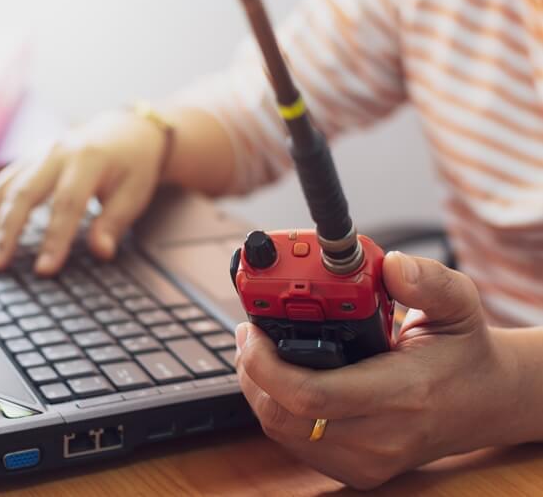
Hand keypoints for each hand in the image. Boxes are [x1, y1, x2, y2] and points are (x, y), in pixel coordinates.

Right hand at [0, 111, 166, 274]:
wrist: (125, 130)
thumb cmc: (132, 166)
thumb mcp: (135, 193)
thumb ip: (114, 223)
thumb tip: (100, 252)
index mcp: (88, 159)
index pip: (67, 203)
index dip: (55, 238)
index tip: (44, 270)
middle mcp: (56, 153)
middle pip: (24, 194)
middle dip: (7, 233)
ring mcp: (37, 154)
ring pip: (3, 188)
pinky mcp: (26, 161)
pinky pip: (0, 186)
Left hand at [235, 252, 519, 488]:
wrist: (485, 402)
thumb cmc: (463, 352)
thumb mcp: (457, 304)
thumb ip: (427, 280)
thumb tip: (391, 265)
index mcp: (402, 394)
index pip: (310, 395)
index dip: (265, 363)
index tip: (252, 328)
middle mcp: (381, 436)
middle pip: (283, 415)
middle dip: (252, 371)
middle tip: (250, 333)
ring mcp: (367, 459)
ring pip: (281, 431)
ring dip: (259, 389)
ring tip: (261, 350)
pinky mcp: (356, 468)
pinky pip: (295, 441)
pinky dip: (277, 407)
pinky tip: (280, 377)